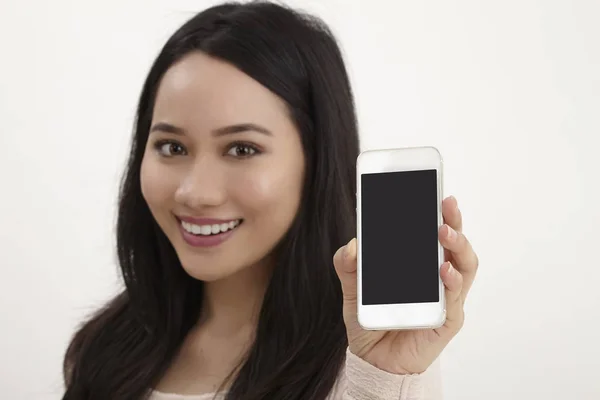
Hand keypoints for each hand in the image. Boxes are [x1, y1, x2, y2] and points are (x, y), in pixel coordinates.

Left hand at [333, 196, 477, 374]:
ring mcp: (445, 297)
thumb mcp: (353, 288)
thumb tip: (353, 245)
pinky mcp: (446, 320)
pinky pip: (455, 299)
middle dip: (453, 220)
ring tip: (444, 231)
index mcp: (418, 263)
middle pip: (454, 243)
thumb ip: (348, 265)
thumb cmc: (371, 318)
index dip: (437, 211)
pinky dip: (452, 282)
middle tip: (446, 203)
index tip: (434, 189)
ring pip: (464, 266)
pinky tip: (443, 270)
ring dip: (458, 245)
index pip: (432, 232)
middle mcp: (437, 276)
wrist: (373, 359)